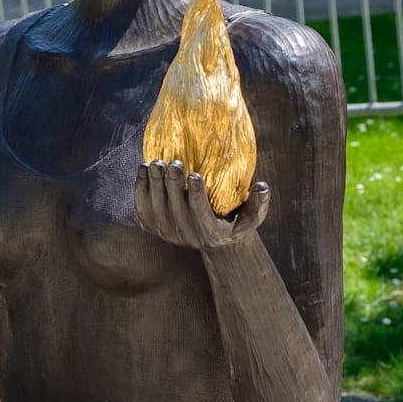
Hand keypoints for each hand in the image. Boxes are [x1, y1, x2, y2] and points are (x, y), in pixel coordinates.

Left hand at [135, 160, 269, 250]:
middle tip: (172, 162)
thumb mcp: (253, 215)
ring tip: (156, 162)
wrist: (215, 239)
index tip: (194, 174)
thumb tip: (261, 187)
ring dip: (154, 185)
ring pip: (156, 209)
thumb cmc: (237, 220)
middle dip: (172, 185)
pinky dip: (140, 189)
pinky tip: (144, 168)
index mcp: (211, 234)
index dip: (196, 195)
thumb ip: (259, 202)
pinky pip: (142, 209)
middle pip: (174, 210)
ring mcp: (167, 234)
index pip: (200, 214)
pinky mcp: (153, 228)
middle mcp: (186, 237)